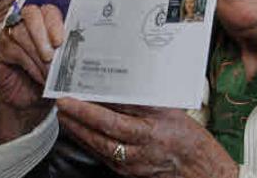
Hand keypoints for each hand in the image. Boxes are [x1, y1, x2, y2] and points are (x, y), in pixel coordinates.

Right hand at [0, 4, 63, 143]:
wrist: (34, 101)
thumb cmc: (52, 80)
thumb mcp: (65, 64)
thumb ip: (70, 53)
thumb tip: (80, 51)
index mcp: (48, 22)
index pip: (49, 11)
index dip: (54, 23)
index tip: (60, 41)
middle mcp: (29, 23)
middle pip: (32, 14)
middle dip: (42, 35)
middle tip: (51, 56)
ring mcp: (13, 34)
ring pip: (21, 33)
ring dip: (36, 54)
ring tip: (48, 71)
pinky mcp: (1, 49)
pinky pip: (12, 49)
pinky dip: (29, 64)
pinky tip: (38, 75)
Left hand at [56, 98, 237, 177]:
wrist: (199, 170)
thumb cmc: (188, 137)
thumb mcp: (168, 112)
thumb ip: (140, 101)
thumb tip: (115, 87)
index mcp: (148, 134)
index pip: (109, 122)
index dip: (85, 111)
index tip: (67, 100)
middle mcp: (137, 153)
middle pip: (96, 136)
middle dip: (74, 121)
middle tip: (58, 105)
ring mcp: (130, 166)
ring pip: (96, 147)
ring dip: (77, 131)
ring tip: (63, 115)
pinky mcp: (127, 172)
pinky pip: (102, 156)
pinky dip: (88, 142)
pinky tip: (80, 132)